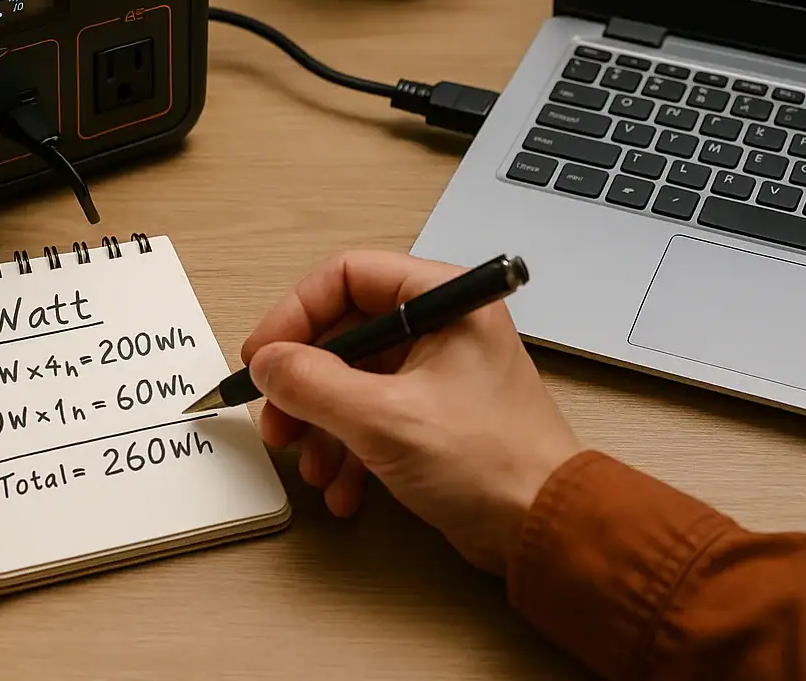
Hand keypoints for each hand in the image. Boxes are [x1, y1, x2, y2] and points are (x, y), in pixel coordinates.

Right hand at [241, 251, 581, 573]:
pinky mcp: (432, 416)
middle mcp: (441, 327)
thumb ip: (312, 383)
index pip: (346, 276)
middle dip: (303, 385)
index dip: (295, 314)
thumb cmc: (492, 463)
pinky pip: (370, 418)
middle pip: (343, 334)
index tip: (263, 355)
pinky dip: (348, 452)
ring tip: (311, 466)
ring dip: (320, 427)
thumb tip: (267, 363)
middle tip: (276, 419)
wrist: (542, 530)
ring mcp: (436, 373)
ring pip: (351, 381)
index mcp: (443, 300)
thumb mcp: (382, 418)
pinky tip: (342, 489)